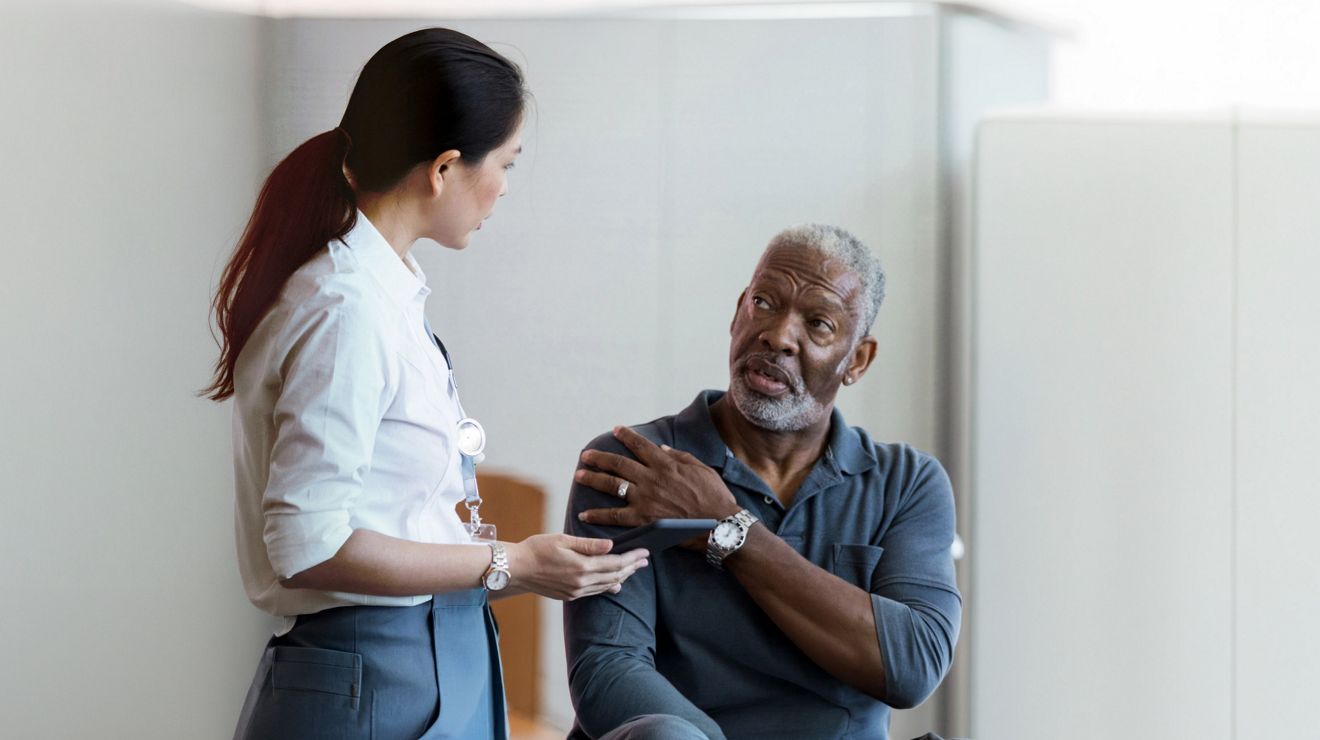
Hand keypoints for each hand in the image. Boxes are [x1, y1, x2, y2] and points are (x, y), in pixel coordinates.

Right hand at [505, 533, 648, 600]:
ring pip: (606, 585)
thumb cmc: (537, 549)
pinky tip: (615, 584)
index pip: (615, 563)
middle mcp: (581, 582)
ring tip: (634, 569)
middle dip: (632, 568)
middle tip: (645, 561)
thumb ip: (589, 544)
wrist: (516, 569)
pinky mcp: (569, 595)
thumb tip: (611, 545)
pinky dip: (608, 586)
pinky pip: (595, 591)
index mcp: (582, 566)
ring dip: (622, 577)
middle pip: (614, 575)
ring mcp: (575, 591)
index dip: (632, 557)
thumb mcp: (563, 540)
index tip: (645, 552)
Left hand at [575, 426, 741, 529]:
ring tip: (579, 475)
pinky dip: (598, 514)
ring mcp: (644, 499)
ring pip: (611, 486)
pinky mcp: (643, 519)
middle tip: (586, 455)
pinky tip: (585, 512)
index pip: (640, 445)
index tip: (616, 429)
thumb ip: (680, 457)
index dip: (626, 436)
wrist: (718, 524)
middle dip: (600, 458)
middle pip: (618, 464)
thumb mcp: (701, 469)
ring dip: (593, 479)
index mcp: (665, 464)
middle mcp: (651, 478)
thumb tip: (662, 449)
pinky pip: (615, 516)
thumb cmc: (714, 496)